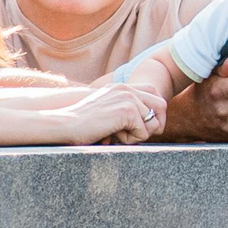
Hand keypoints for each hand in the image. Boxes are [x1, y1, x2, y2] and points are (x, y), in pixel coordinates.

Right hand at [48, 83, 164, 144]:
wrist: (66, 124)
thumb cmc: (83, 125)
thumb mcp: (108, 112)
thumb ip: (127, 111)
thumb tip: (153, 124)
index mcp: (122, 87)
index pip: (155, 93)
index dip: (155, 112)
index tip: (145, 127)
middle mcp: (127, 89)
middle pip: (161, 105)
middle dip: (154, 123)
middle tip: (135, 134)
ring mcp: (127, 98)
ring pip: (153, 122)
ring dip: (138, 134)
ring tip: (117, 135)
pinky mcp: (127, 110)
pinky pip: (143, 132)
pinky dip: (130, 140)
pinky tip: (112, 136)